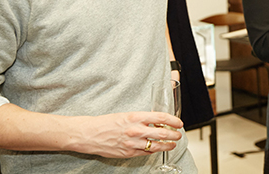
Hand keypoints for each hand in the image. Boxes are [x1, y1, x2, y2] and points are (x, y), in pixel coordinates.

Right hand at [0, 105, 183, 158]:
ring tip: (173, 143)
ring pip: (155, 146)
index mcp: (135, 117)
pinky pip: (145, 153)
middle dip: (173, 135)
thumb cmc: (106, 122)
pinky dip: (154, 151)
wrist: (88, 134)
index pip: (160, 118)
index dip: (173, 121)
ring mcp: (132, 144)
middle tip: (179, 135)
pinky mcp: (127, 153)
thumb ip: (141, 118)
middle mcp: (135, 130)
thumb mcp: (125, 114)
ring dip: (167, 145)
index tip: (179, 123)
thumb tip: (156, 121)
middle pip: (161, 134)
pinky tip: (158, 149)